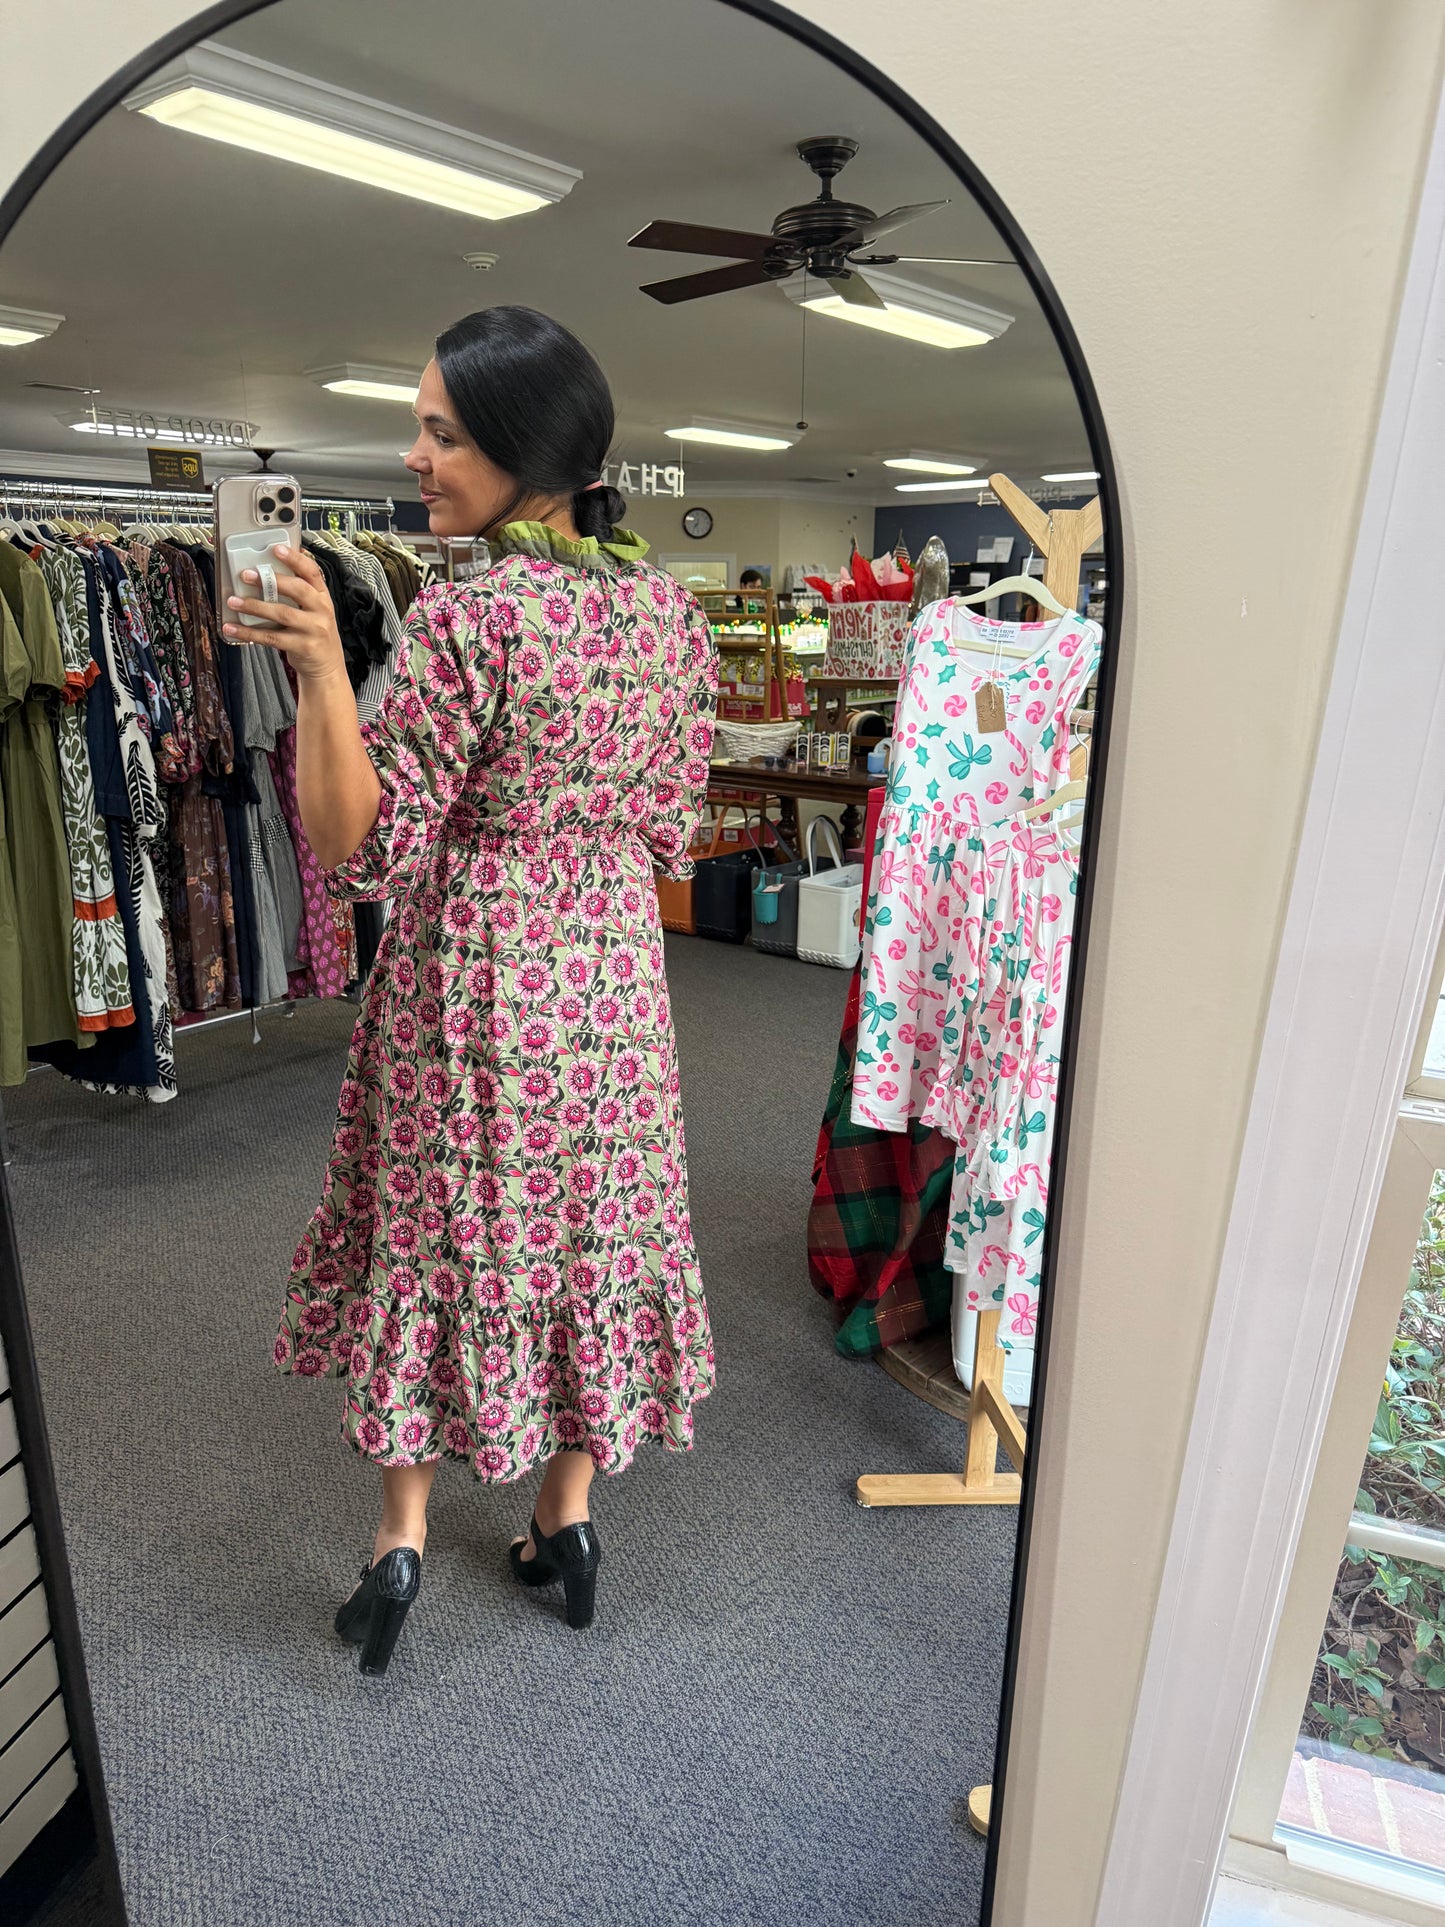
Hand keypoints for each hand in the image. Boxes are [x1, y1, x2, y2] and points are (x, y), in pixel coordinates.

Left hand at [222, 545, 344, 682]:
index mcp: (322, 596)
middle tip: (246, 575)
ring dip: (255, 606)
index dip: (295, 559)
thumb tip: (264, 573)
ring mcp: (314, 630)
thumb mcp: (313, 610)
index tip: (276, 548)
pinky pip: (272, 638)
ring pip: (282, 613)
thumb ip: (297, 593)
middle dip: (270, 581)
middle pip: (297, 590)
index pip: (312, 572)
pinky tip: (233, 628)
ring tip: (233, 601)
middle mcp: (322, 610)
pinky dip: (249, 632)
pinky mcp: (303, 647)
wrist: (327, 667)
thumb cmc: (314, 633)